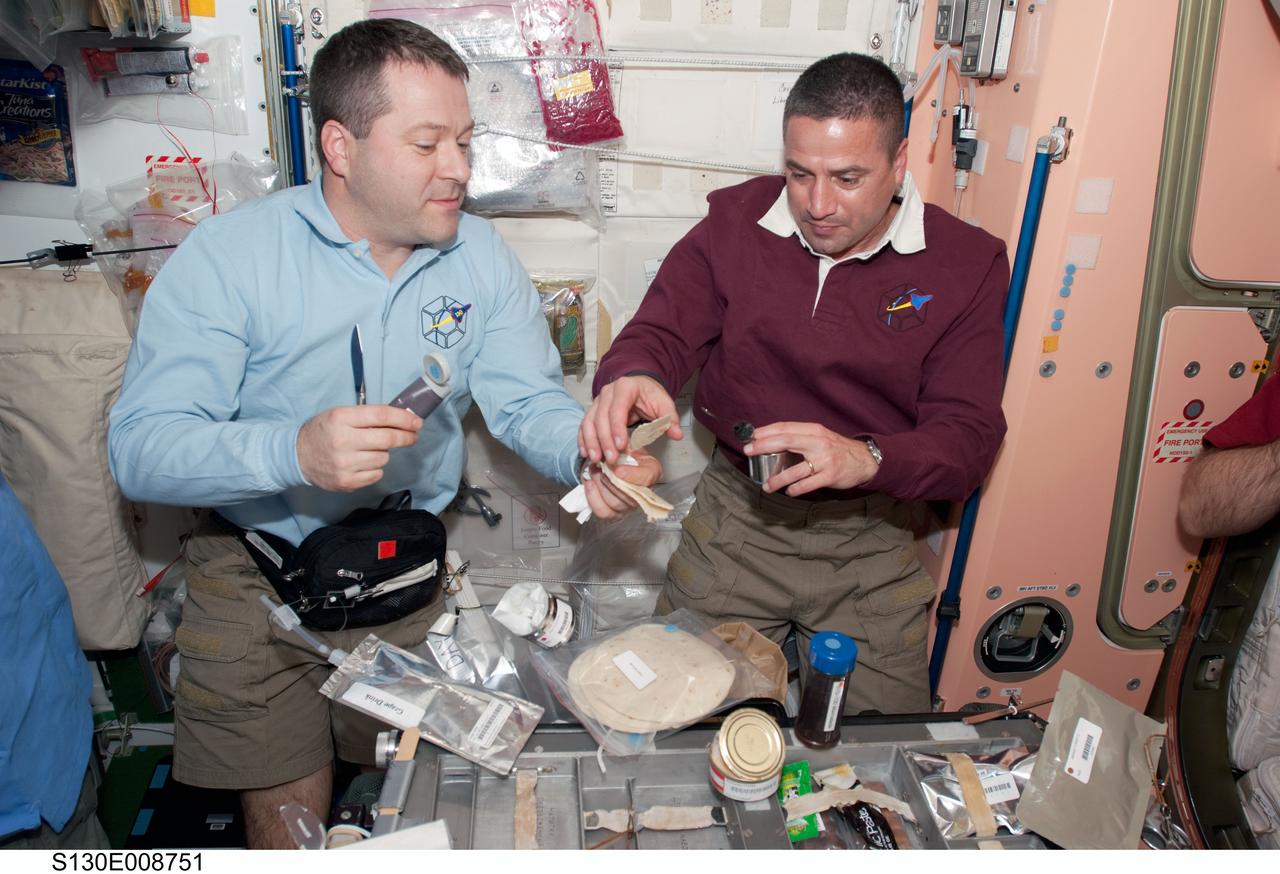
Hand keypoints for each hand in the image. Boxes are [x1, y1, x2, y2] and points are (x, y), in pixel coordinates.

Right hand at [297, 405, 422, 491]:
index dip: (404, 419)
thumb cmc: (324, 432)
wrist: (296, 456)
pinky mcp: (346, 482)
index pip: (381, 416)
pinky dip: (375, 468)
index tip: (417, 422)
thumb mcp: (340, 415)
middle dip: (406, 437)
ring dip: (383, 453)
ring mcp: (344, 464)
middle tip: (413, 436)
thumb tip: (402, 420)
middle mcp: (343, 440)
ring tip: (369, 450)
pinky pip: (376, 474)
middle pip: (387, 440)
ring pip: (383, 458)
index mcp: (341, 418)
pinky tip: (363, 463)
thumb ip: (368, 417)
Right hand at [579, 375, 682, 463]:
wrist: (639, 386)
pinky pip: (585, 425)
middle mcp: (607, 393)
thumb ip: (669, 419)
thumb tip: (676, 434)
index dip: (617, 428)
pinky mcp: (593, 411)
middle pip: (601, 417)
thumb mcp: (664, 403)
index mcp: (625, 387)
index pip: (617, 408)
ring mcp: (598, 401)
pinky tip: (586, 453)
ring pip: (589, 422)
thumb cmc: (650, 395)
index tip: (621, 446)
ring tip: (596, 459)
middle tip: (611, 458)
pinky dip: (584, 440)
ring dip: (591, 442)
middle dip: (604, 440)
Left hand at [582, 447, 663, 520]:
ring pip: (614, 504)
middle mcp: (643, 493)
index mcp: (651, 471)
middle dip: (611, 480)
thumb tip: (616, 450)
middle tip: (600, 467)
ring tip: (594, 471)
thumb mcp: (625, 443)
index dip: (632, 476)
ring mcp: (629, 505)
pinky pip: (603, 512)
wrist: (610, 460)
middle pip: (629, 495)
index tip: (618, 470)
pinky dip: (592, 497)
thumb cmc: (621, 452)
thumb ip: (623, 446)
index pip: (647, 478)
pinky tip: (589, 483)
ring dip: (600, 486)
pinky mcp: (614, 513)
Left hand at [745, 422, 878, 496]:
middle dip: (763, 446)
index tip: (750, 437)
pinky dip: (796, 489)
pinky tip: (789, 491)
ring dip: (778, 479)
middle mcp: (818, 442)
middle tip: (748, 451)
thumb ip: (799, 438)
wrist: (864, 460)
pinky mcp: (830, 475)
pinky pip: (808, 484)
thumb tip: (769, 442)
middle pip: (785, 441)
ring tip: (767, 486)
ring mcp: (824, 460)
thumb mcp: (819, 437)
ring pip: (795, 469)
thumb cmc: (836, 449)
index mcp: (813, 430)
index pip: (785, 427)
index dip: (766, 432)